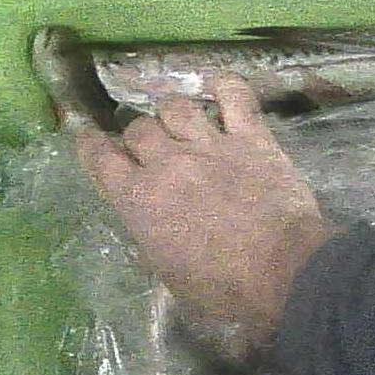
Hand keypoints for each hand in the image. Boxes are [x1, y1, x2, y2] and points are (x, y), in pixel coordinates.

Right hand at [74, 76, 335, 352]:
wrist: (283, 272)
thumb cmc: (223, 289)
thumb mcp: (171, 276)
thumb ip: (152, 242)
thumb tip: (149, 232)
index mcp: (139, 200)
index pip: (100, 158)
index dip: (91, 144)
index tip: (91, 139)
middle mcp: (167, 162)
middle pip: (139, 128)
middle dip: (139, 136)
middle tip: (149, 147)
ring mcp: (210, 145)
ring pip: (176, 107)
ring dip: (172, 112)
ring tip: (179, 122)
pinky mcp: (252, 138)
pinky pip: (235, 97)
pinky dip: (226, 86)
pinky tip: (219, 85)